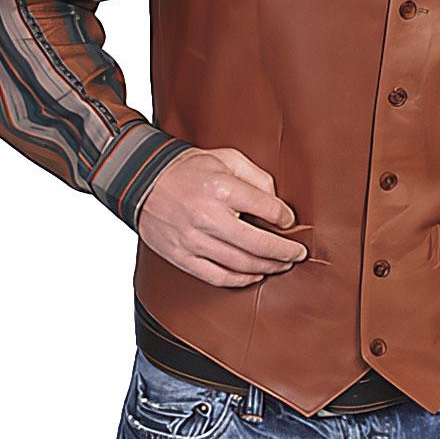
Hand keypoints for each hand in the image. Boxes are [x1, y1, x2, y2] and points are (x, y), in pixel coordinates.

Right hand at [136, 146, 308, 285]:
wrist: (142, 180)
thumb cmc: (188, 169)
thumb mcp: (225, 158)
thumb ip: (256, 176)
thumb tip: (278, 203)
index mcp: (222, 188)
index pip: (268, 210)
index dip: (285, 218)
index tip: (290, 222)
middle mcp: (208, 216)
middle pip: (259, 244)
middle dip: (284, 252)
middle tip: (297, 254)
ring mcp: (194, 240)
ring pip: (241, 264)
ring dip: (267, 268)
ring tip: (280, 265)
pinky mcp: (182, 257)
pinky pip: (218, 277)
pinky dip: (241, 280)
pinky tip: (254, 275)